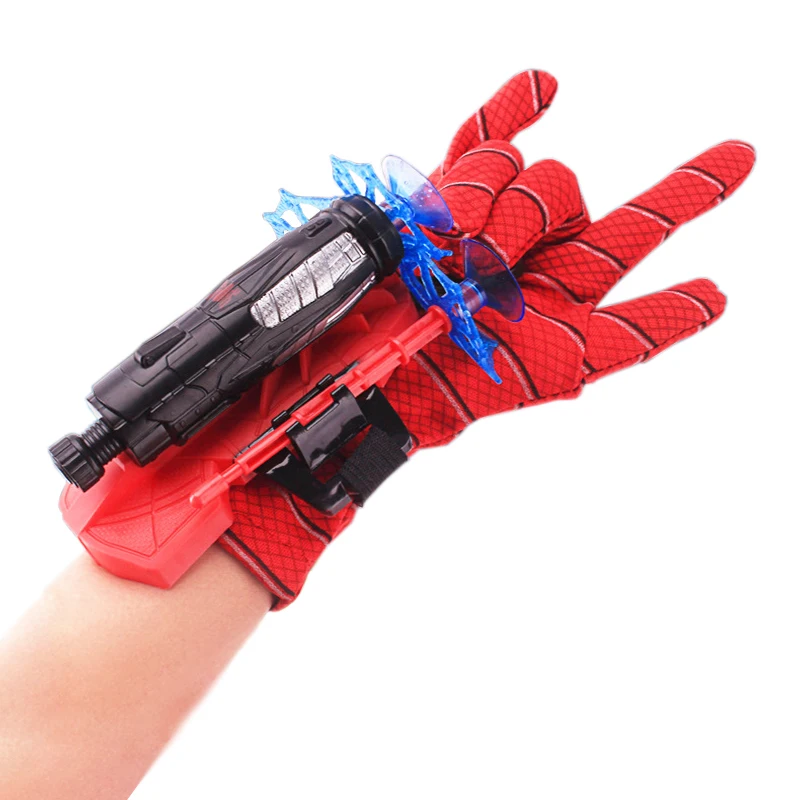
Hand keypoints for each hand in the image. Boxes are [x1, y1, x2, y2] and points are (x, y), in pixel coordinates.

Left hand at [221, 71, 754, 605]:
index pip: (496, 155)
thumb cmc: (353, 318)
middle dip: (511, 199)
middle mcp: (510, 254)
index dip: (515, 114)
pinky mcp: (562, 358)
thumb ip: (464, 172)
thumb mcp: (400, 227)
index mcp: (461, 223)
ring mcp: (545, 303)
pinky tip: (712, 295)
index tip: (542, 87)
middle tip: (460, 241)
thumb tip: (534, 106)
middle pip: (555, 187)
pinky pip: (631, 335)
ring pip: (611, 235)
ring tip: (500, 262)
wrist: (345, 393)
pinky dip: (670, 315)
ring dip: (608, 211)